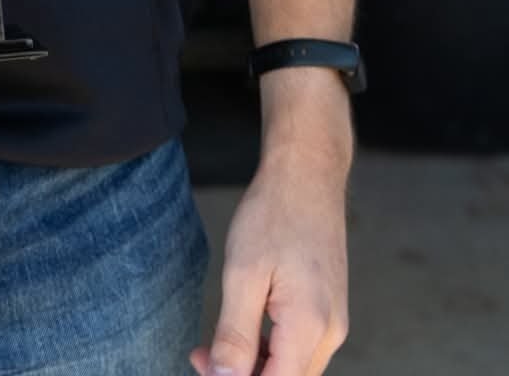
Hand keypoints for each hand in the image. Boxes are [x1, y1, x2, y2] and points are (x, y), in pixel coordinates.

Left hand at [190, 145, 348, 375]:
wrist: (308, 175)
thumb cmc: (274, 215)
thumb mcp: (243, 273)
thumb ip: (235, 334)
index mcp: (310, 327)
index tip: (201, 366)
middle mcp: (330, 333)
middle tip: (199, 355)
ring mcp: (333, 322)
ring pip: (293, 369)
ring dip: (255, 367)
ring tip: (212, 346)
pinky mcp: (328, 311)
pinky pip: (299, 348)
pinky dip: (269, 350)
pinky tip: (242, 332)